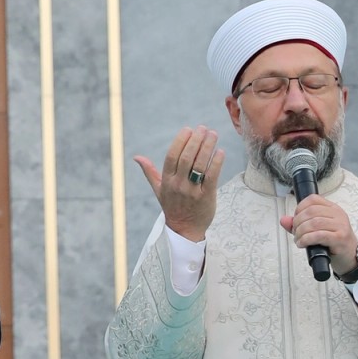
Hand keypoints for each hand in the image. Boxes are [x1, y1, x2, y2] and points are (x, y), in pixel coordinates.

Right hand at [133, 127, 223, 241]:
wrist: (185, 230)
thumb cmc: (172, 206)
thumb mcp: (158, 190)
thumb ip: (149, 171)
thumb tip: (137, 157)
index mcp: (166, 181)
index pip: (172, 156)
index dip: (180, 141)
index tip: (188, 129)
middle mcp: (178, 185)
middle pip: (186, 157)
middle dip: (196, 140)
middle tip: (203, 128)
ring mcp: (192, 191)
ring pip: (199, 165)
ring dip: (207, 147)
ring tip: (213, 134)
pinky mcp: (206, 197)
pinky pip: (212, 177)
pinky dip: (216, 163)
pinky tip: (220, 152)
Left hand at [281, 195, 357, 273]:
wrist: (350, 256)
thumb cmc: (334, 242)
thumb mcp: (317, 230)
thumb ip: (300, 224)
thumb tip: (284, 220)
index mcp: (333, 208)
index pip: (313, 199)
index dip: (299, 208)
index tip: (295, 219)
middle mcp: (338, 214)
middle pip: (311, 212)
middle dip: (298, 222)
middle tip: (295, 233)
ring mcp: (340, 226)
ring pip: (314, 223)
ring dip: (301, 232)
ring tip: (298, 239)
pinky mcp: (340, 238)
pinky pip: (319, 235)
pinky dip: (306, 239)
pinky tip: (302, 244)